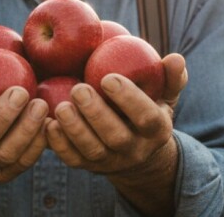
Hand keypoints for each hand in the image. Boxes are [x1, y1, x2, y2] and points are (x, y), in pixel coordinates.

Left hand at [46, 52, 187, 175]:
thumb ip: (171, 77)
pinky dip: (58, 144)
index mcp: (156, 130)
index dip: (129, 99)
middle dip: (96, 114)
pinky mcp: (88, 165)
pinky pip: (72, 159)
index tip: (109, 77)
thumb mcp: (165, 95)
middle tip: (78, 89)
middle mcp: (135, 149)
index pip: (146, 117)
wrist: (136, 149)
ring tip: (60, 106)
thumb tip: (176, 58)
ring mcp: (110, 161)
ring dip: (75, 129)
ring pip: (92, 150)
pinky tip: (48, 123)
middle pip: (116, 137)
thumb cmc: (148, 107)